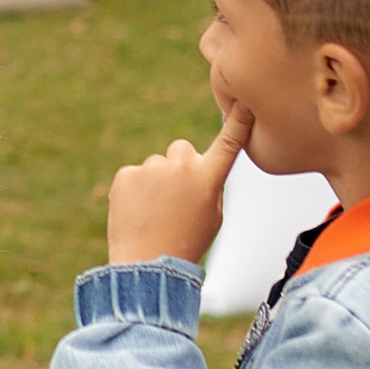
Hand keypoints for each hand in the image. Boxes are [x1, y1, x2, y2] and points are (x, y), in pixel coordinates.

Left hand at [105, 107, 249, 267]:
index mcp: (208, 178)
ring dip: (155, 182)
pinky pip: (134, 175)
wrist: (147, 264)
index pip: (228, 144)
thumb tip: (198, 168)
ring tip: (154, 214)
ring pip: (156, 166)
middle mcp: (182, 166)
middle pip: (182, 149)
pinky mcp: (127, 174)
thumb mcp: (213, 216)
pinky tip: (138, 213)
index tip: (243, 104)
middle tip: (174, 198)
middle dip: (179, 166)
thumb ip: (209, 185)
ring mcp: (152, 168)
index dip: (237, 123)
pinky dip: (134, 190)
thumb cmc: (186, 243)